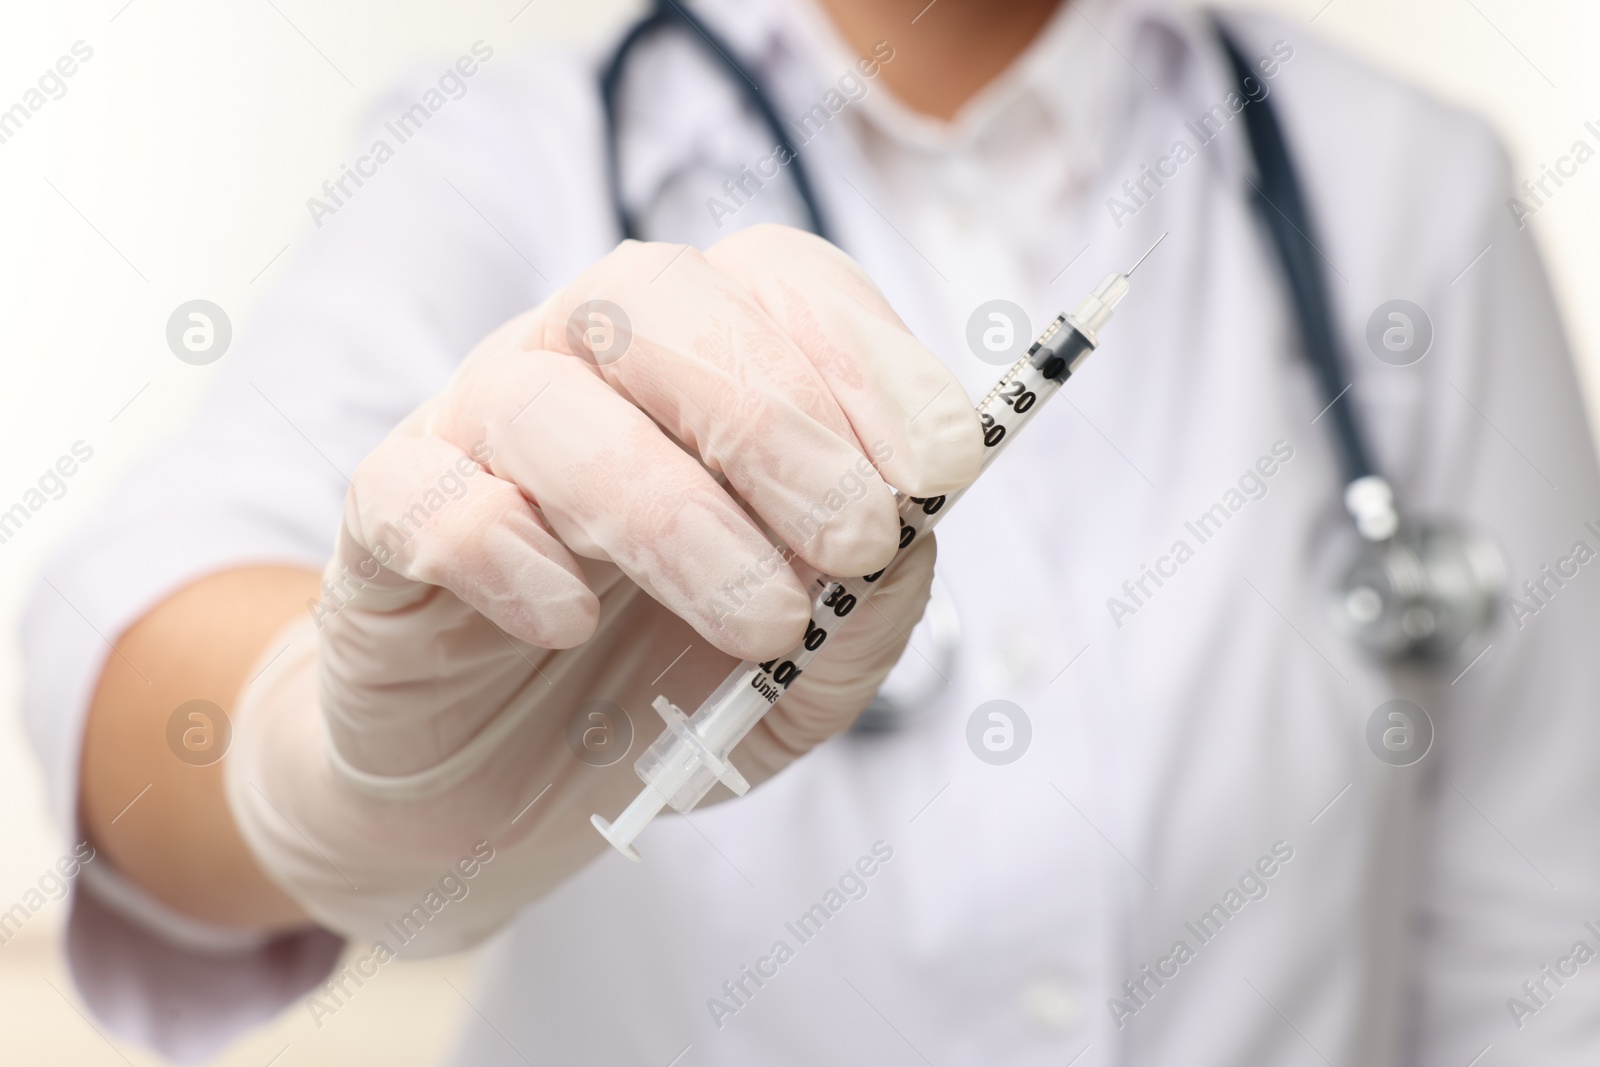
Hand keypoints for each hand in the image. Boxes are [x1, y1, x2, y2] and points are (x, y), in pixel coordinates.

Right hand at [226, 225, 981, 952]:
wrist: (503, 789)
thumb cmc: (666, 692)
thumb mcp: (810, 668)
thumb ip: (870, 605)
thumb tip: (911, 536)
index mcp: (698, 363)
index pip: (778, 280)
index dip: (868, 355)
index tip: (942, 467)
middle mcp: (579, 362)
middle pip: (653, 297)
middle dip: (776, 418)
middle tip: (856, 539)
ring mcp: (472, 429)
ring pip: (546, 399)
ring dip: (672, 511)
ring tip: (761, 626)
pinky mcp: (386, 521)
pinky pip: (431, 498)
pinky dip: (514, 558)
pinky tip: (570, 628)